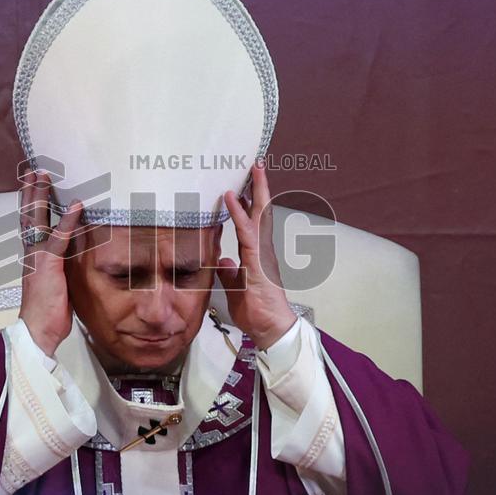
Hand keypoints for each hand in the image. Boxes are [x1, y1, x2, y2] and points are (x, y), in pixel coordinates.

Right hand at [17, 169, 83, 356]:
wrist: (36, 331)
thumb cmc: (47, 313)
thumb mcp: (54, 285)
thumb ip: (59, 268)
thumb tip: (71, 260)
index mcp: (31, 257)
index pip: (28, 225)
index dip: (29, 204)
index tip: (30, 185)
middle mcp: (30, 253)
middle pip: (28, 216)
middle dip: (30, 192)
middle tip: (33, 170)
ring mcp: (37, 257)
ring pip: (37, 220)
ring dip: (42, 196)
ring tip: (46, 176)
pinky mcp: (48, 264)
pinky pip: (59, 238)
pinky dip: (68, 220)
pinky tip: (77, 205)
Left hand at [217, 163, 297, 349]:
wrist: (270, 329)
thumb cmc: (255, 312)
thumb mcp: (236, 289)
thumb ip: (231, 274)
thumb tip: (225, 260)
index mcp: (257, 255)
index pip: (253, 223)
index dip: (249, 203)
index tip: (245, 184)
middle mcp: (263, 249)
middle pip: (261, 212)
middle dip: (258, 188)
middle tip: (256, 165)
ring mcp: (262, 253)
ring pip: (258, 216)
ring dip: (254, 192)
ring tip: (254, 170)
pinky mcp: (258, 260)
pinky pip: (246, 231)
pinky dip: (239, 213)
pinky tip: (232, 198)